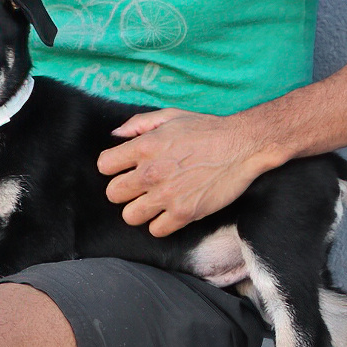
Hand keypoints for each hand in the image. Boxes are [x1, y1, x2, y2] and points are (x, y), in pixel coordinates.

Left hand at [97, 108, 280, 236]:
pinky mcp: (184, 213)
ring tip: (153, 201)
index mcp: (145, 146)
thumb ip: (139, 124)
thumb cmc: (207, 129)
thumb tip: (115, 135)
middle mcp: (151, 172)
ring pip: (130, 216)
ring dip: (139, 210)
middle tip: (139, 187)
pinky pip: (156, 230)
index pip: (104, 166)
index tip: (125, 168)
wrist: (242, 145)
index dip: (113, 167)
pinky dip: (161, 224)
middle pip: (113, 194)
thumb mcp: (170, 115)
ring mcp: (167, 195)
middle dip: (124, 190)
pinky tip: (170, 211)